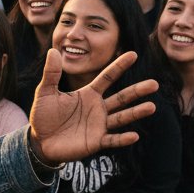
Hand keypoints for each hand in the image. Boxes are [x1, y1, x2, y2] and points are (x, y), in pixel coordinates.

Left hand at [28, 48, 157, 166]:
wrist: (39, 140)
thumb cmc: (43, 115)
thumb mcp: (45, 92)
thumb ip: (51, 74)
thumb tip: (52, 51)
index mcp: (88, 94)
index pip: (107, 77)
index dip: (119, 66)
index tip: (133, 54)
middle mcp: (98, 108)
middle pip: (121, 97)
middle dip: (137, 91)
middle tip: (154, 84)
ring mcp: (99, 125)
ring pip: (122, 117)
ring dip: (136, 113)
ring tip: (152, 107)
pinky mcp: (96, 141)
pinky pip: (112, 140)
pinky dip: (123, 138)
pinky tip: (134, 135)